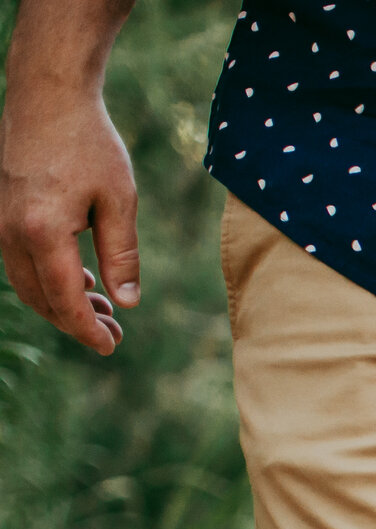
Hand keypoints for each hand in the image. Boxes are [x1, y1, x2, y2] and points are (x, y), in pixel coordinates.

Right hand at [0, 79, 137, 354]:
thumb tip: (127, 303)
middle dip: (75, 322)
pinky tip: (80, 280)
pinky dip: (46, 279)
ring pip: (25, 282)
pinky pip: (18, 260)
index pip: (63, 300)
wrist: (47, 96)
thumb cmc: (90, 145)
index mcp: (42, 231)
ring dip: (60, 302)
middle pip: (39, 298)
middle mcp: (10, 230)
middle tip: (114, 334)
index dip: (87, 329)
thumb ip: (122, 256)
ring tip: (103, 309)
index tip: (111, 347)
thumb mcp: (120, 202)